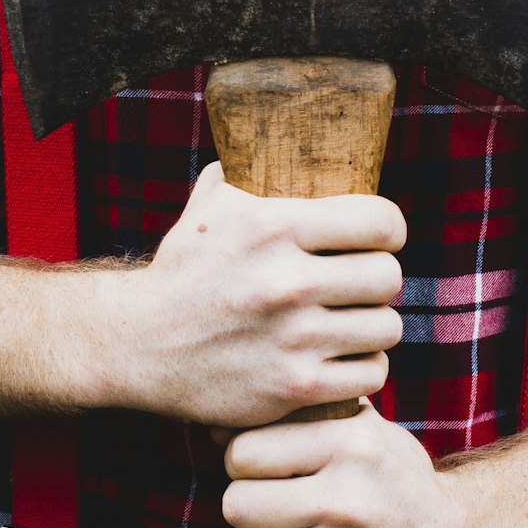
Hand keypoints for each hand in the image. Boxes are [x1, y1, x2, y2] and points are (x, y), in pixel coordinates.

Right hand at [100, 163, 405, 427]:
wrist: (138, 345)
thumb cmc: (182, 271)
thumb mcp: (208, 209)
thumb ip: (245, 173)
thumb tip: (272, 141)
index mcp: (273, 227)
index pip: (380, 221)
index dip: (389, 229)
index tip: (381, 238)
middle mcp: (287, 282)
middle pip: (389, 276)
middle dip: (379, 278)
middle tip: (361, 283)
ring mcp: (293, 339)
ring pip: (387, 327)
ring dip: (373, 324)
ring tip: (354, 321)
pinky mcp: (294, 387)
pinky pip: (371, 374)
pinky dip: (363, 367)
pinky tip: (343, 358)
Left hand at [221, 403, 476, 527]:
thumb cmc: (400, 482)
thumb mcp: (370, 431)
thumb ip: (308, 416)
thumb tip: (221, 424)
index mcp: (350, 445)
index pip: (245, 452)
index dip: (242, 461)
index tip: (259, 469)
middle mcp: (345, 499)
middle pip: (236, 503)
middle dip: (244, 504)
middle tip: (264, 507)